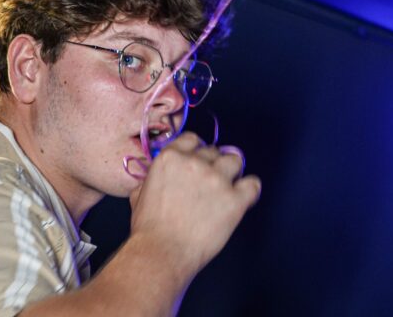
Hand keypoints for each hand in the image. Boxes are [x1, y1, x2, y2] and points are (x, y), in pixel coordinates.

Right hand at [128, 132, 260, 275]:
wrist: (163, 252)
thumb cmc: (148, 229)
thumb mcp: (139, 195)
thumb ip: (150, 179)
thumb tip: (151, 180)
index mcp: (170, 158)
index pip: (192, 140)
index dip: (196, 151)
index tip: (198, 162)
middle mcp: (195, 163)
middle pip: (214, 151)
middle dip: (212, 164)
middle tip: (209, 183)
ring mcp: (217, 180)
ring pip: (235, 160)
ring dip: (232, 171)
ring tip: (228, 187)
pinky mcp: (235, 199)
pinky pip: (253, 185)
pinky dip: (250, 190)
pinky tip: (243, 198)